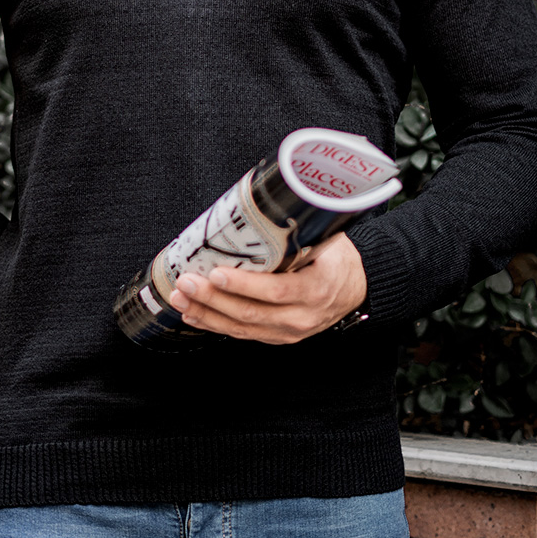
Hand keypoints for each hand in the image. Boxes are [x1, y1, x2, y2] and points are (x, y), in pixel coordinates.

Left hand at [168, 233, 367, 344]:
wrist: (356, 287)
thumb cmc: (338, 259)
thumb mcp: (327, 239)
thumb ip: (298, 228)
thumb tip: (261, 201)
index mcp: (317, 289)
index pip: (276, 291)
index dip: (244, 284)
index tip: (217, 271)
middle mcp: (302, 317)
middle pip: (251, 313)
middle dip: (213, 298)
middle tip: (187, 281)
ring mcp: (288, 331)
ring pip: (241, 328)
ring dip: (206, 313)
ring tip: (180, 298)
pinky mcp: (277, 336)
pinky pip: (242, 334)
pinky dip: (214, 324)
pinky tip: (194, 314)